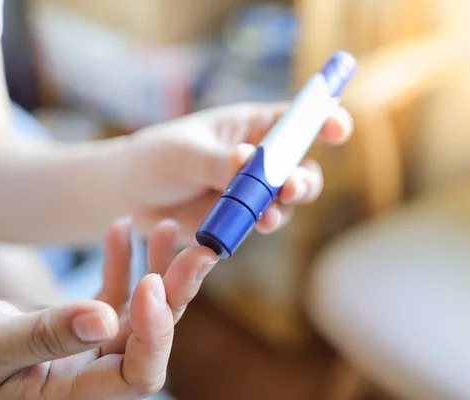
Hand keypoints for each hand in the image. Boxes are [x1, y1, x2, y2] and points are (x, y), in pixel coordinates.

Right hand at [0, 218, 217, 398]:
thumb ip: (45, 338)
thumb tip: (104, 321)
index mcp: (76, 393)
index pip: (138, 373)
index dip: (155, 332)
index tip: (151, 283)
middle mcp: (94, 371)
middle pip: (152, 334)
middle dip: (175, 291)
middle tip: (201, 249)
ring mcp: (91, 346)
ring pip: (141, 308)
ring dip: (156, 268)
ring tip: (165, 227)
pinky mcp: (83, 322)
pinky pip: (113, 291)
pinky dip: (119, 260)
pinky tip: (119, 227)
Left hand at [122, 102, 352, 240]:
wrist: (131, 196)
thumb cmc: (159, 156)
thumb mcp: (187, 151)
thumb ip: (219, 160)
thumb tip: (248, 163)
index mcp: (253, 126)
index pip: (298, 120)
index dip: (324, 120)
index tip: (338, 127)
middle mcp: (262, 158)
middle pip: (302, 166)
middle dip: (304, 177)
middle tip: (290, 188)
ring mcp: (255, 190)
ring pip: (290, 198)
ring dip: (286, 204)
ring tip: (268, 213)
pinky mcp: (244, 218)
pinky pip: (267, 220)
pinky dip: (267, 222)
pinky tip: (259, 224)